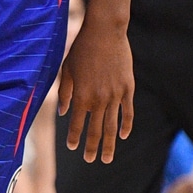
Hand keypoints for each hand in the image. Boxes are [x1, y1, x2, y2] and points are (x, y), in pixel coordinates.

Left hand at [58, 21, 133, 163]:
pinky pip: (128, 111)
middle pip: (95, 130)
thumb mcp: (67, 69)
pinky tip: (123, 135)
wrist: (104, 32)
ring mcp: (115, 95)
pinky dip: (126, 125)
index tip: (73, 147)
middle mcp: (98, 99)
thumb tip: (64, 112)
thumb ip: (65, 92)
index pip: (77, 124)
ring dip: (110, 144)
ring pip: (112, 126)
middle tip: (90, 160)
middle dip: (92, 147)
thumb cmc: (81, 48)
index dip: (74, 137)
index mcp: (81, 96)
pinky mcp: (128, 88)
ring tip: (108, 158)